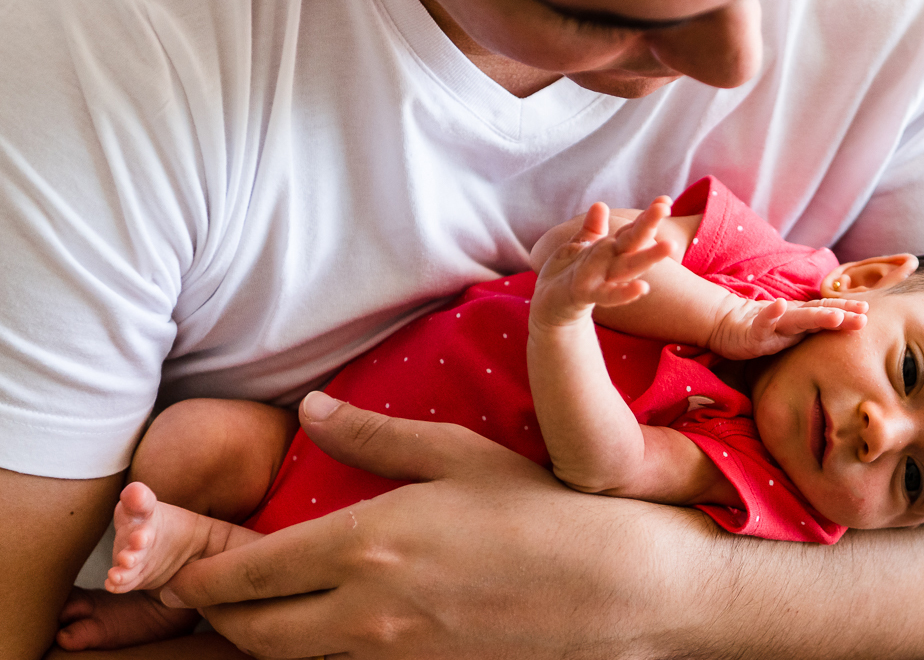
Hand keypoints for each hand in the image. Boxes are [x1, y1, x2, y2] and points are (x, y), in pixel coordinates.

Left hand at [157, 392, 713, 659]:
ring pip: (290, 659)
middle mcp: (364, 613)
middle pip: (251, 633)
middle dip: (216, 614)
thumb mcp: (457, 455)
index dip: (204, 573)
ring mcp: (393, 656)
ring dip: (260, 635)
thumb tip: (310, 408)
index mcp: (364, 546)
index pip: (247, 574)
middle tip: (206, 589)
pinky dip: (315, 651)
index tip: (188, 563)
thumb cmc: (540, 509)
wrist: (616, 587)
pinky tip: (330, 621)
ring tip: (259, 604)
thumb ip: (371, 436)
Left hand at [530, 196, 674, 327]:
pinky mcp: (586, 294)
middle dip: (649, 224)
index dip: (648, 215)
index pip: (633, 230)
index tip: (665, 199)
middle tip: (665, 207)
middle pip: (633, 242)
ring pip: (628, 266)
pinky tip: (642, 288)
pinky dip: (624, 293)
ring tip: (671, 245)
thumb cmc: (569, 272)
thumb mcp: (580, 246)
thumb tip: (601, 205)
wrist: (548, 303)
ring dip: (649, 257)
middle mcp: (611, 263)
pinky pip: (607, 294)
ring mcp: (602, 279)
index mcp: (610, 249)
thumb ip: (593, 228)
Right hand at [706, 297, 867, 359]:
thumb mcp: (791, 330)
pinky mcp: (752, 330)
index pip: (827, 310)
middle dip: (842, 313)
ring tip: (836, 315)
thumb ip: (812, 326)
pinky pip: (762, 323)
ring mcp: (772, 322)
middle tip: (864, 315)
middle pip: (819, 313)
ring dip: (817, 315)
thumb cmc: (763, 328)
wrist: (726, 324)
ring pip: (797, 318)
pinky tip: (778, 306)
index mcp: (800, 318)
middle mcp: (790, 317)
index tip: (868, 310)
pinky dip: (771, 314)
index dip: (846, 308)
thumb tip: (842, 325)